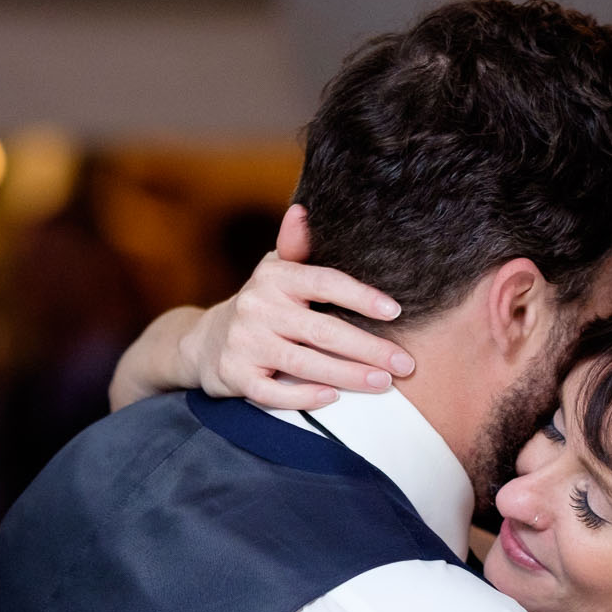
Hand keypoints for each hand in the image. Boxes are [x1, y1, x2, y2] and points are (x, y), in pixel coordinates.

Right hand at [181, 205, 411, 408]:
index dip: (361, 297)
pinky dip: (303, 397)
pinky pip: (272, 392)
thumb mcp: (276, 272)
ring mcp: (244, 343)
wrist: (206, 341)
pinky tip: (333, 399)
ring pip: (304, 364)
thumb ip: (296, 248)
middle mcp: (257, 307)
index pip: (324, 282)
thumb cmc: (261, 305)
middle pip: (322, 331)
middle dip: (368, 349)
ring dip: (348, 375)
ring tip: (383, 383)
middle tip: (405, 364)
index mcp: (275, 277)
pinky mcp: (235, 375)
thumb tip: (302, 211)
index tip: (394, 311)